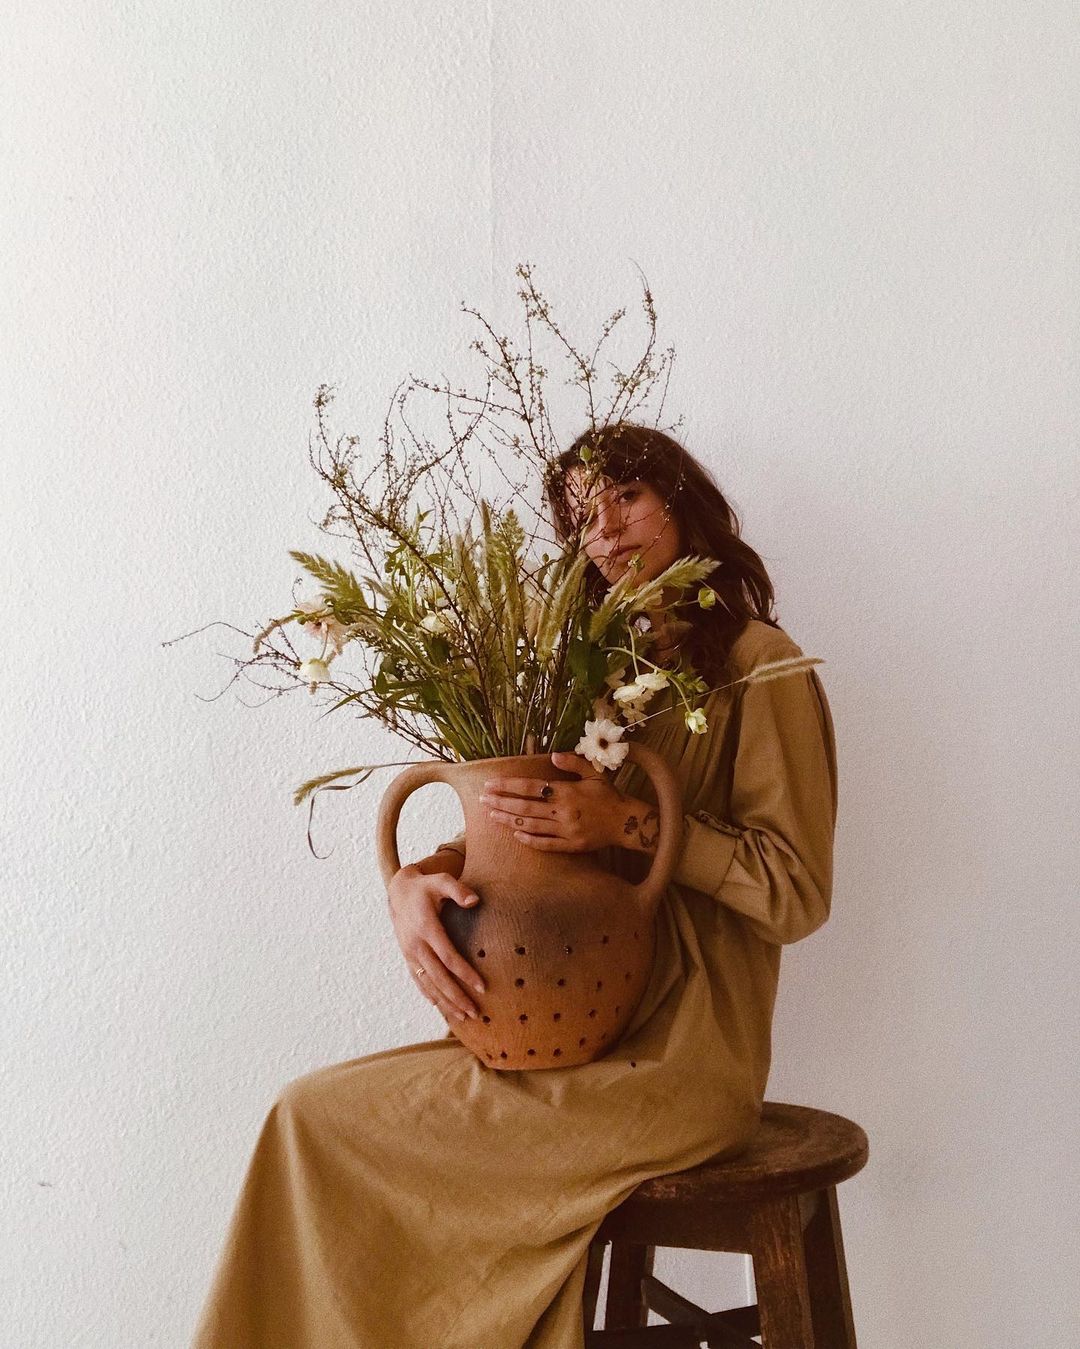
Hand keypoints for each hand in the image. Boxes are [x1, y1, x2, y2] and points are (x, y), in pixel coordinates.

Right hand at [387, 864, 485, 1021]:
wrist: (399, 892)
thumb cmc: (426, 886)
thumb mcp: (441, 880)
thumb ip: (458, 889)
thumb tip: (475, 901)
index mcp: (426, 928)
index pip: (448, 957)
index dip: (465, 973)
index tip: (482, 987)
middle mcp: (416, 944)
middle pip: (438, 977)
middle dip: (457, 997)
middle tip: (475, 1012)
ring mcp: (410, 953)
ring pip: (428, 984)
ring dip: (445, 1002)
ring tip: (463, 1017)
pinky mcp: (408, 957)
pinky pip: (418, 980)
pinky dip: (429, 995)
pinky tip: (441, 1007)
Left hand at [478, 751, 628, 852]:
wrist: (626, 822)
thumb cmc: (608, 795)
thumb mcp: (594, 773)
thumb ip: (573, 762)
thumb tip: (553, 755)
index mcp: (566, 791)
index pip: (530, 787)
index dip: (508, 785)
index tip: (490, 784)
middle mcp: (563, 811)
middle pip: (525, 807)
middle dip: (501, 802)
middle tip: (482, 800)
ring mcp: (566, 830)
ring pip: (531, 825)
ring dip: (509, 820)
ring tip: (492, 815)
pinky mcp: (571, 845)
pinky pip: (546, 844)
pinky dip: (529, 840)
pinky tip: (516, 834)